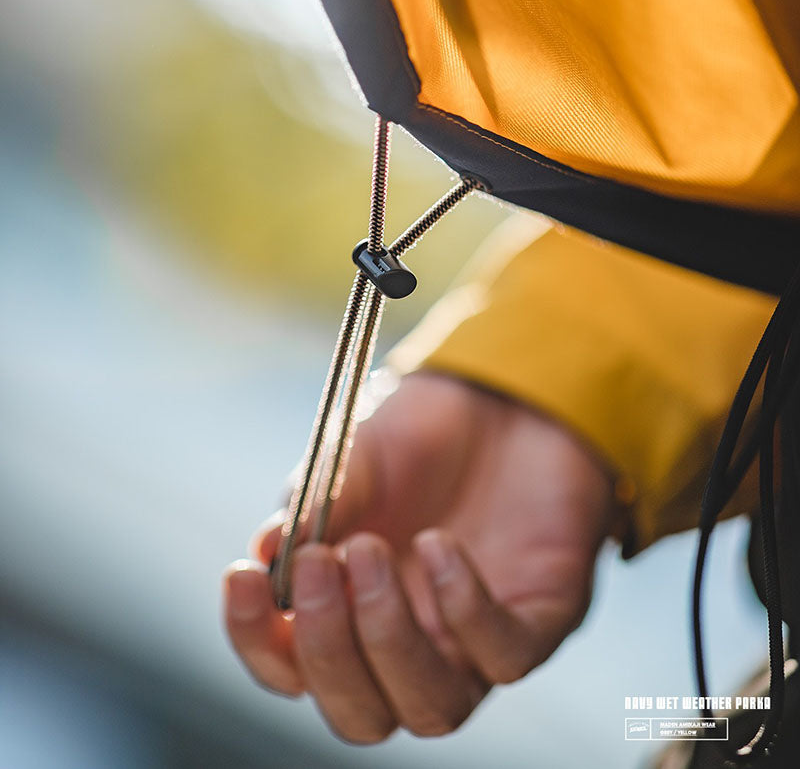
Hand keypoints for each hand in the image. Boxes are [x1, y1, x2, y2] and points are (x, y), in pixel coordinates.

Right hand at [223, 372, 617, 742]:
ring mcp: (475, 643)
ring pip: (431, 709)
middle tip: (322, 564)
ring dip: (389, 639)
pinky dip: (464, 610)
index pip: (291, 668)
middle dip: (328, 651)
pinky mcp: (541, 620)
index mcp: (349, 613)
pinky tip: (438, 546)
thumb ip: (317, 504)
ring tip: (370, 550)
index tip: (242, 577)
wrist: (506, 394)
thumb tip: (272, 552)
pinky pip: (504, 657)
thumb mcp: (357, 455)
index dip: (257, 641)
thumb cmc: (422, 436)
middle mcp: (410, 645)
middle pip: (360, 714)